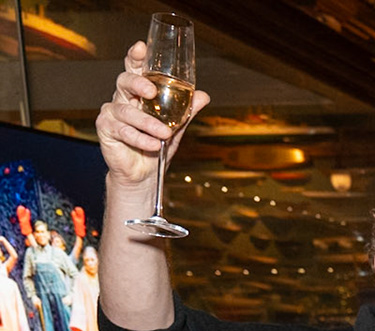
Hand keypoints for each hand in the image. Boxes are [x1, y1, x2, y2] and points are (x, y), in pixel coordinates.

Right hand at [96, 42, 209, 187]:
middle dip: (137, 82)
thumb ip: (186, 111)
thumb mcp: (176, 126)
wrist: (144, 173)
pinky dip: (140, 138)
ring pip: (127, 111)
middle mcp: (123, 99)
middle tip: (151, 91)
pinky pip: (123, 131)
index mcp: (138, 93)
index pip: (135, 69)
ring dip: (147, 122)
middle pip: (124, 81)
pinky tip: (153, 145)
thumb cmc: (156, 144)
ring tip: (164, 134)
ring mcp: (112, 113)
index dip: (135, 57)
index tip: (141, 47)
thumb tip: (203, 96)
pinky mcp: (106, 129)